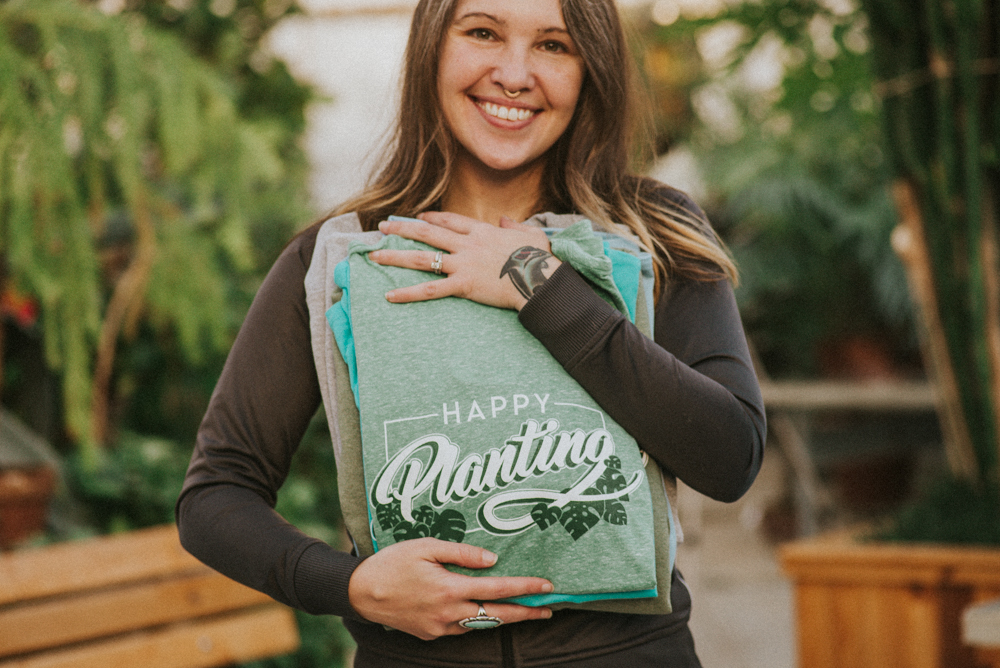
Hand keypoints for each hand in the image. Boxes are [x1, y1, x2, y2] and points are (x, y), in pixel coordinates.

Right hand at [348, 538, 553, 639]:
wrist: (361, 593)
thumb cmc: (393, 563)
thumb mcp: (426, 547)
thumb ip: (461, 553)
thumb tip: (492, 559)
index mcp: (450, 589)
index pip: (497, 589)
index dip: (524, 588)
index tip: (546, 586)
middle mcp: (448, 613)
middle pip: (497, 615)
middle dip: (526, 613)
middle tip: (549, 609)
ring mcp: (439, 627)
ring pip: (480, 624)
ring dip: (503, 617)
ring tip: (523, 609)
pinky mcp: (431, 634)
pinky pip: (461, 628)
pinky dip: (476, 619)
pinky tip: (482, 610)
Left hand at [369, 212, 561, 309]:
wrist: (539, 277)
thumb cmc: (539, 258)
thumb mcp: (530, 234)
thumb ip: (514, 225)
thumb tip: (505, 220)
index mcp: (482, 231)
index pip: (450, 220)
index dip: (431, 218)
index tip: (417, 218)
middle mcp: (467, 244)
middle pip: (428, 232)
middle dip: (402, 229)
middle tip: (382, 227)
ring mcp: (463, 263)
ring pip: (422, 258)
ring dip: (395, 256)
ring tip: (374, 257)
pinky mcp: (463, 285)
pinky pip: (430, 290)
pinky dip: (408, 293)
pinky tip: (389, 295)